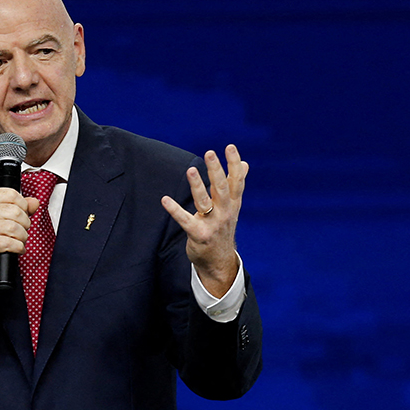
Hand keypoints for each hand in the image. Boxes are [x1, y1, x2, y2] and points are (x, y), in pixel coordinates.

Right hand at [0, 188, 39, 298]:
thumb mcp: (1, 217)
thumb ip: (19, 207)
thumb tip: (34, 203)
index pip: (12, 194)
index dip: (23, 206)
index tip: (21, 216)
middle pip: (16, 211)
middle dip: (24, 224)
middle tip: (20, 232)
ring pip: (15, 228)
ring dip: (22, 238)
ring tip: (18, 241)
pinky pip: (10, 243)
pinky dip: (18, 248)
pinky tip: (15, 249)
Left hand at [161, 144, 247, 297]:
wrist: (219, 261)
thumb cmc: (223, 228)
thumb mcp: (232, 207)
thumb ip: (236, 185)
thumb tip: (245, 164)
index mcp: (233, 204)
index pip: (237, 181)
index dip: (234, 164)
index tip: (230, 147)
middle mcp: (225, 212)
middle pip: (221, 188)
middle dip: (216, 170)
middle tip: (210, 153)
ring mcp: (212, 224)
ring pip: (205, 202)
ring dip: (197, 186)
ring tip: (190, 170)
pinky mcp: (198, 235)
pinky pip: (185, 220)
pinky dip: (175, 210)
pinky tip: (165, 199)